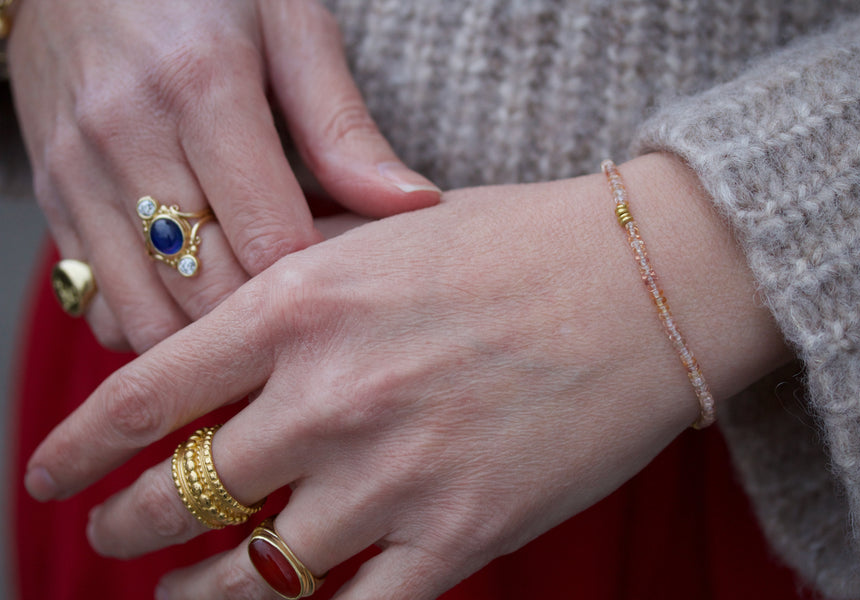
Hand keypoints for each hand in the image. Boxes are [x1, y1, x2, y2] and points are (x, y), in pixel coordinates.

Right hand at [8, 0, 439, 351]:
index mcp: (202, 88)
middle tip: (310, 325)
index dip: (319, 288)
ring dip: (207, 343)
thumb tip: (413, 204)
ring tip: (252, 326)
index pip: (271, 242)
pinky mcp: (51, 200)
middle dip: (268, 330)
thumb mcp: (291, 29)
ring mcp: (76, 176)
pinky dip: (150, 327)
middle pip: (208, 294)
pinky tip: (193, 302)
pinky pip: (96, 307)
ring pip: (145, 317)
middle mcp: (126, 139)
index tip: (348, 292)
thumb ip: (343, 129)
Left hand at [25, 154, 788, 598]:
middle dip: (131, 524)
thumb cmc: (520, 244)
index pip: (147, 393)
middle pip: (185, 493)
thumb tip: (230, 311)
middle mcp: (331, 394)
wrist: (645, 283)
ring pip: (255, 574)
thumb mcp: (387, 230)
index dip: (82, 446)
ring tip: (180, 597)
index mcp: (302, 305)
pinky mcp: (462, 533)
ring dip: (200, 595)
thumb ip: (298, 269)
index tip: (54, 476)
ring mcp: (394, 473)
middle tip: (117, 532)